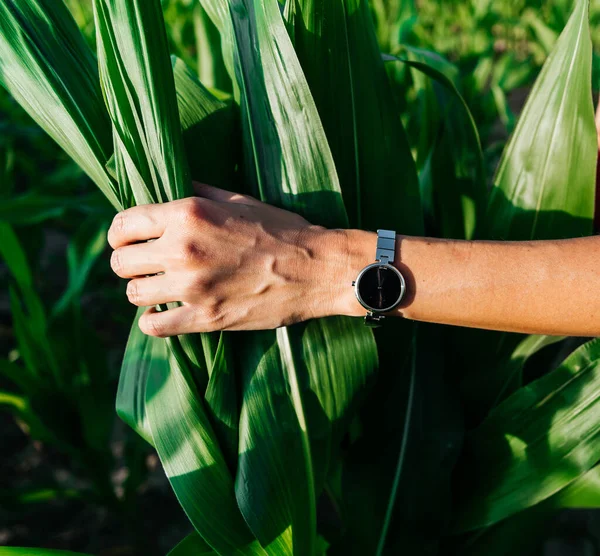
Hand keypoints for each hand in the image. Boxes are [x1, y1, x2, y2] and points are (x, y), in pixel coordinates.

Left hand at [107, 183, 357, 335]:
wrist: (317, 268)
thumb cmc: (281, 229)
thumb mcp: (238, 198)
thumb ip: (197, 191)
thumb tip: (168, 185)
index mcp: (188, 214)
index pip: (123, 225)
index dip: (120, 234)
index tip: (128, 240)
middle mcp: (183, 250)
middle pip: (121, 262)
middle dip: (128, 262)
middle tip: (145, 264)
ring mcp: (193, 288)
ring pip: (134, 294)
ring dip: (143, 290)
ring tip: (159, 287)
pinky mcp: (206, 319)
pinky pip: (153, 326)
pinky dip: (153, 321)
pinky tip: (164, 312)